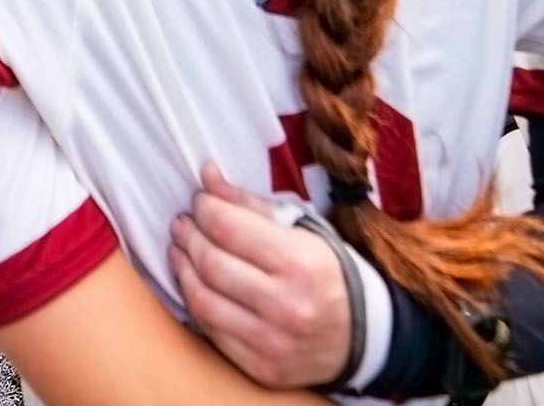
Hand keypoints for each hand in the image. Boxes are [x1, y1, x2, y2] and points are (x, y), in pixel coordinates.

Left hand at [168, 165, 355, 387]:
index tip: (199, 201)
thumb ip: (248, 203)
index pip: (227, 228)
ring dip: (182, 269)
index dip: (204, 208)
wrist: (362, 335)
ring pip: (203, 301)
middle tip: (182, 223)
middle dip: (188, 237)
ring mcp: (272, 342)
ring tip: (180, 250)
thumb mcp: (300, 229)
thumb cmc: (326, 271)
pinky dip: (195, 302)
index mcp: (298, 262)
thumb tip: (207, 176)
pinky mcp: (262, 368)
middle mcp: (286, 305)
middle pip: (211, 263)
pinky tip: (193, 283)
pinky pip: (212, 332)